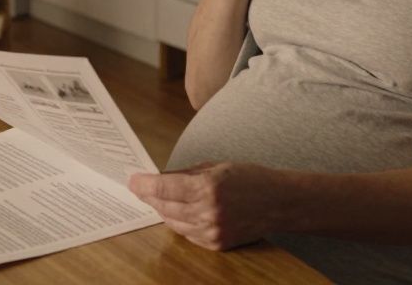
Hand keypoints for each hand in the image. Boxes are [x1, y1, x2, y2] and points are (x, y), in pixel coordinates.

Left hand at [128, 162, 280, 250]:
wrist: (279, 203)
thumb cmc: (250, 179)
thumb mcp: (216, 166)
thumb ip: (186, 174)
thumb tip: (159, 178)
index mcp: (208, 188)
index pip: (164, 188)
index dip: (144, 184)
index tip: (133, 180)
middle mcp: (208, 212)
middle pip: (164, 206)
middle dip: (150, 196)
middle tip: (141, 187)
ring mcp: (213, 231)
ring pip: (173, 222)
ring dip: (163, 210)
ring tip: (159, 198)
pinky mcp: (217, 244)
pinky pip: (187, 234)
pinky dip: (179, 222)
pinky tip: (178, 211)